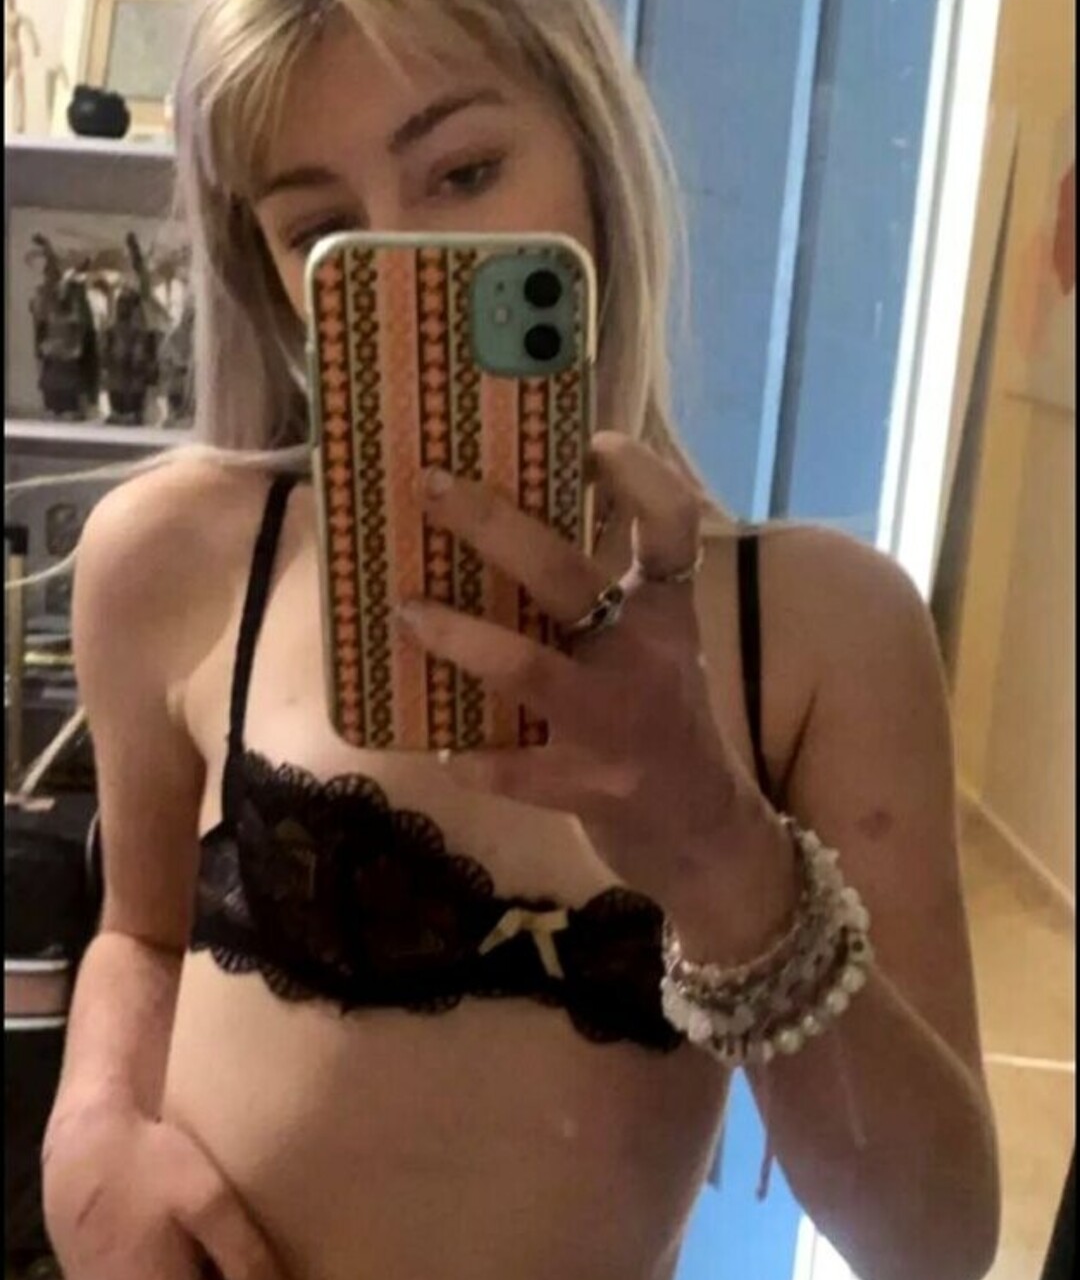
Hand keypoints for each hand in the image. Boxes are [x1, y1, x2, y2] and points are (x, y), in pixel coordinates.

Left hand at [397, 432, 742, 906]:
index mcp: (663, 614)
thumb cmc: (660, 724)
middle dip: (492, 525)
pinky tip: (445, 751)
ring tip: (405, 611)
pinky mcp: (592, 787)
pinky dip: (475, 760)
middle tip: (429, 484)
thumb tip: (507, 525)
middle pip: (566, 575)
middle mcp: (643, 656)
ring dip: (461, 637)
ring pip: (528, 669)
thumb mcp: (653, 649)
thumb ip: (604, 594)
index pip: (672, 526)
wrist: (705, 835)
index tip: (592, 444)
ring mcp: (616, 724)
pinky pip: (514, 768)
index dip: (640, 476)